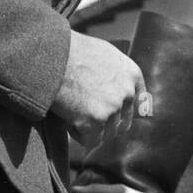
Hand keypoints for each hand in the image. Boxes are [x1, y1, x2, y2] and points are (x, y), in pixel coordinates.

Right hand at [51, 33, 146, 148]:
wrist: (52, 55)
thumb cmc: (71, 51)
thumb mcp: (104, 53)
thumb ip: (117, 73)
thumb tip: (120, 90)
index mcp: (132, 74)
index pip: (140, 104)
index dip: (123, 112)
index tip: (112, 115)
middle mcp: (127, 92)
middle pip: (123, 123)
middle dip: (106, 124)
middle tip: (86, 116)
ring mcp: (113, 108)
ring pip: (107, 134)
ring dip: (91, 130)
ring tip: (73, 114)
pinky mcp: (96, 121)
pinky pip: (90, 141)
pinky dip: (78, 135)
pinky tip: (68, 120)